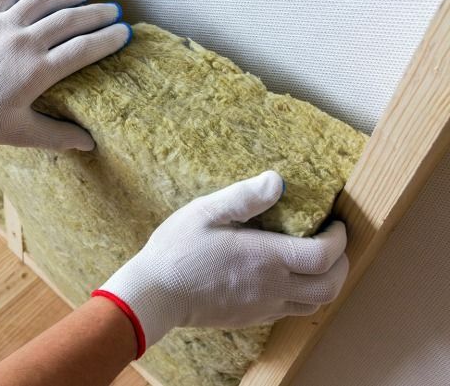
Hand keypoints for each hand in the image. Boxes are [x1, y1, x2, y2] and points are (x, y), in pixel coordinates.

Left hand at [0, 0, 130, 153]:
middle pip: (70, 20)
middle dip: (96, 13)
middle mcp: (23, 42)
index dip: (107, 40)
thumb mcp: (21, 133)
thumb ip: (58, 136)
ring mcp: (2, 24)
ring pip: (43, 0)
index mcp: (37, 72)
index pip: (83, 50)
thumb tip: (90, 144)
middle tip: (113, 10)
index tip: (124, 32)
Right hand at [94, 171, 348, 356]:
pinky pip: (291, 311)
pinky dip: (303, 295)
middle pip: (330, 285)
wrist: (155, 294)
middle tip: (332, 242)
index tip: (334, 223)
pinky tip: (285, 277)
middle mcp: (272, 287)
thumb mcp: (205, 212)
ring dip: (326, 282)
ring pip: (315, 303)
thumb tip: (277, 180)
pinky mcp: (252, 318)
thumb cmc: (176, 250)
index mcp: (265, 258)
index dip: (339, 239)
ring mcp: (263, 306)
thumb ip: (244, 197)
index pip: (324, 256)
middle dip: (342, 263)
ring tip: (315, 261)